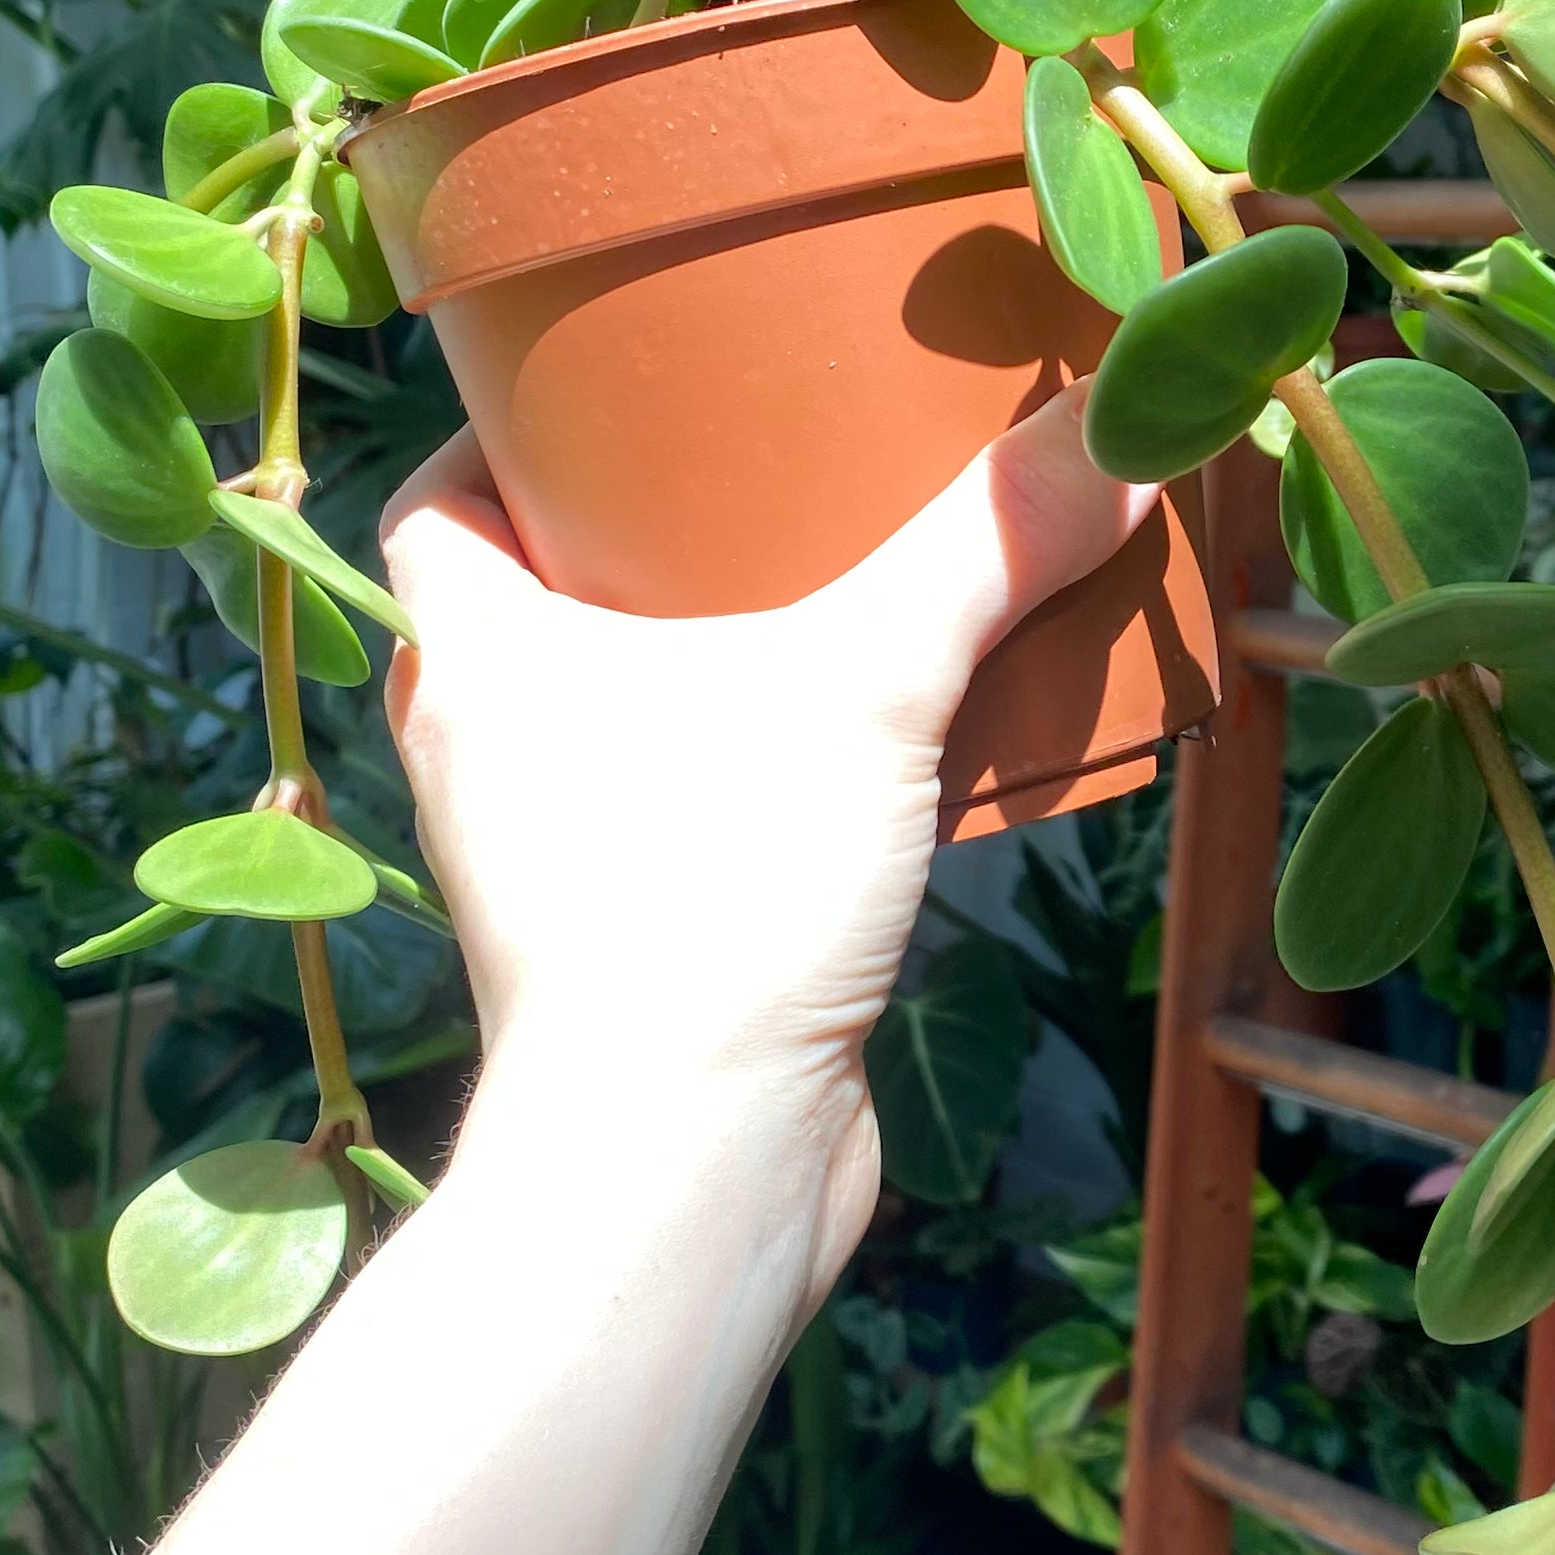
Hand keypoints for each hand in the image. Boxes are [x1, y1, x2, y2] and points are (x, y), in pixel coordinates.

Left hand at [379, 386, 1148, 1308]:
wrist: (687, 1162)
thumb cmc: (711, 894)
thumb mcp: (866, 685)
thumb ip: (983, 552)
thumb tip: (1117, 429)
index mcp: (481, 657)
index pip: (437, 502)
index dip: (505, 436)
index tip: (608, 391)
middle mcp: (493, 754)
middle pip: (544, 600)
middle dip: (647, 536)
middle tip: (765, 469)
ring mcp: (558, 862)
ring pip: (627, 716)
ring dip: (717, 661)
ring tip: (844, 594)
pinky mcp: (639, 946)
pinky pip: (693, 812)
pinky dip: (762, 770)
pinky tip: (881, 752)